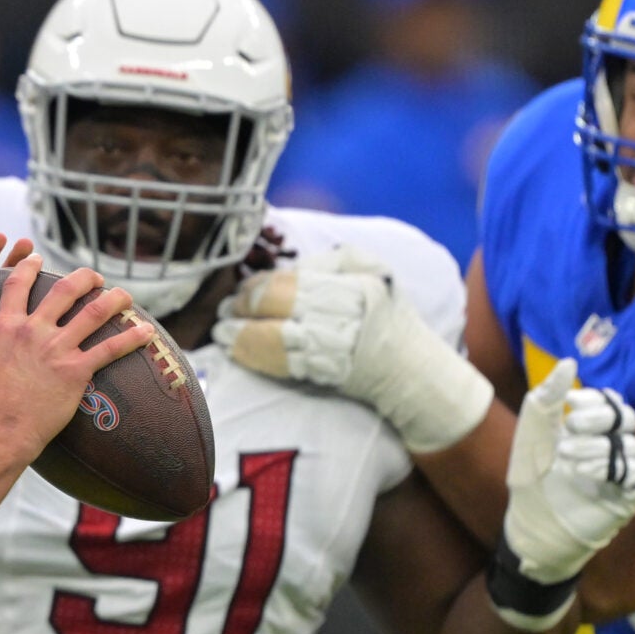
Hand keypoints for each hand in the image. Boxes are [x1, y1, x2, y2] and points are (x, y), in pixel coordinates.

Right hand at [0, 255, 152, 464]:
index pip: (18, 285)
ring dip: (114, 299)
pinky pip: (111, 348)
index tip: (38, 259)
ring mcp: (57, 349)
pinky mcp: (77, 370)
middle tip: (95, 278)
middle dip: (84, 278)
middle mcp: (33, 331)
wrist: (0, 432)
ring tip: (125, 296)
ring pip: (95, 312)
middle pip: (65, 289)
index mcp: (6, 328)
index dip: (29, 267)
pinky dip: (132, 337)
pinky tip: (147, 332)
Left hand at [213, 244, 491, 452]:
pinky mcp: (327, 372)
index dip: (256, 289)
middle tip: (223, 314)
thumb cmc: (388, 313)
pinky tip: (238, 353)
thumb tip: (286, 266)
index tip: (238, 293)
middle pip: (277, 306)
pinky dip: (256, 358)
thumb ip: (329, 261)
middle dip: (241, 311)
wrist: (412, 368)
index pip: (289, 282)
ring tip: (222, 336)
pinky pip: (283, 364)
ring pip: (274, 337)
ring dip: (241, 337)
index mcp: (349, 283)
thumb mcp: (371, 269)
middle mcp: (340, 312)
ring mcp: (334, 345)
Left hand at [502, 359, 634, 585]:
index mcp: (592, 429)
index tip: (569, 400)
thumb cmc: (531, 476)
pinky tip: (583, 472)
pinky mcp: (627, 496)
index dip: (595, 397)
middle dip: (599, 416)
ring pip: (627, 445)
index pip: (610, 401)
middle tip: (571, 424)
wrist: (530, 520)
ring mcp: (621, 472)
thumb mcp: (534, 431)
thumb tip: (569, 362)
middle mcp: (610, 447)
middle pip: (626, 418)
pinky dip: (610, 468)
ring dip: (595, 446)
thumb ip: (549, 397)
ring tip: (566, 456)